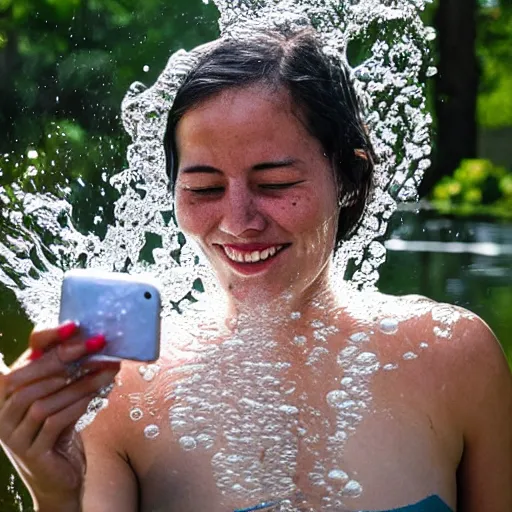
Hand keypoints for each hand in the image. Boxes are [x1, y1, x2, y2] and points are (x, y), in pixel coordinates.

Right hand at [0, 323, 120, 509]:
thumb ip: (68, 372)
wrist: (60, 477)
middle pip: (25, 377)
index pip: (21, 358)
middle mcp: (3, 411)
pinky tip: (97, 395)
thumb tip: (95, 341)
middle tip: (95, 344)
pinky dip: (77, 405)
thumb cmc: (61, 428)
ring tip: (105, 370)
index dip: (46, 338)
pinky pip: (52, 422)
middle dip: (63, 357)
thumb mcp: (61, 396)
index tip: (74, 325)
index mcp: (9, 392)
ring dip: (78, 382)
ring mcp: (13, 434)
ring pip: (41, 400)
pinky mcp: (31, 452)